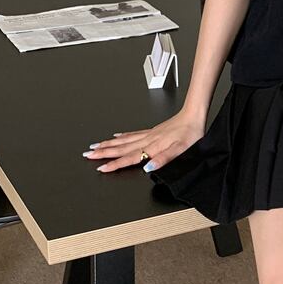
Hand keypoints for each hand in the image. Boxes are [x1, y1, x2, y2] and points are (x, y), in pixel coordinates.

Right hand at [84, 108, 205, 173]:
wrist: (194, 115)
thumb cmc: (190, 133)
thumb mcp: (181, 149)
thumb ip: (164, 159)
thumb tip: (148, 167)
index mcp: (153, 146)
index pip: (130, 158)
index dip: (115, 164)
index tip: (101, 168)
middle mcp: (148, 139)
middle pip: (121, 148)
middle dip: (104, 153)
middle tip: (88, 155)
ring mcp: (149, 134)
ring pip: (124, 141)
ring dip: (109, 144)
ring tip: (95, 146)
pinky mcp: (153, 130)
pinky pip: (133, 134)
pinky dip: (122, 136)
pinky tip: (116, 136)